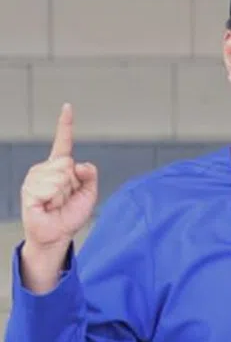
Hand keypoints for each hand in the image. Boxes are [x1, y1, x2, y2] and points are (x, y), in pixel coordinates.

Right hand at [21, 104, 98, 252]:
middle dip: (73, 184)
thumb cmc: (70, 215)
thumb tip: (79, 164)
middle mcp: (46, 169)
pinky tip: (48, 205)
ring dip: (63, 194)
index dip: (65, 125)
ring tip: (56, 203)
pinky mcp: (29, 189)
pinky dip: (54, 198)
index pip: (63, 142)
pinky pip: (50, 187)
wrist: (57, 234)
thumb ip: (90, 176)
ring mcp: (35, 178)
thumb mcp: (89, 194)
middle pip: (68, 163)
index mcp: (60, 167)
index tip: (68, 107)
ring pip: (60, 175)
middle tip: (65, 198)